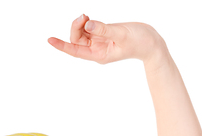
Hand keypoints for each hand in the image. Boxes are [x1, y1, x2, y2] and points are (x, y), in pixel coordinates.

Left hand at [48, 14, 167, 67]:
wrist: (151, 42)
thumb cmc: (139, 42)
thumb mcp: (121, 34)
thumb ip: (104, 29)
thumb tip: (88, 24)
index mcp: (99, 55)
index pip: (75, 51)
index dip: (62, 45)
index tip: (49, 40)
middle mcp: (96, 50)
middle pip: (76, 39)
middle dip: (75, 27)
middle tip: (83, 16)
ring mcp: (99, 42)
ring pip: (81, 33)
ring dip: (80, 23)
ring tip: (86, 15)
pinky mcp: (103, 34)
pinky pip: (88, 28)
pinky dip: (85, 21)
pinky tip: (88, 17)